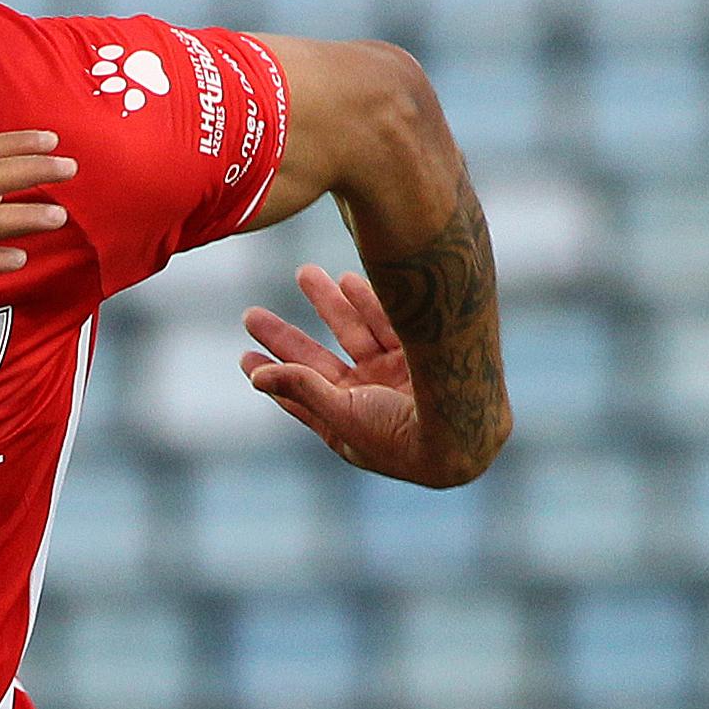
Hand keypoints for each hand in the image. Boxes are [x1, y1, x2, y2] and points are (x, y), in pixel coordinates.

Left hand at [242, 263, 443, 481]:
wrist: (465, 432)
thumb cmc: (400, 436)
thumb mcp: (343, 413)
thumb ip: (301, 389)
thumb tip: (256, 376)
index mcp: (342, 422)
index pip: (295, 395)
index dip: (269, 374)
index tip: (244, 356)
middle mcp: (364, 398)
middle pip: (315, 360)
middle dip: (285, 335)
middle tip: (250, 314)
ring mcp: (390, 376)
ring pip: (352, 333)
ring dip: (330, 303)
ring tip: (305, 272)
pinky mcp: (416, 356)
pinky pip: (387, 323)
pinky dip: (369, 301)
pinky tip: (349, 279)